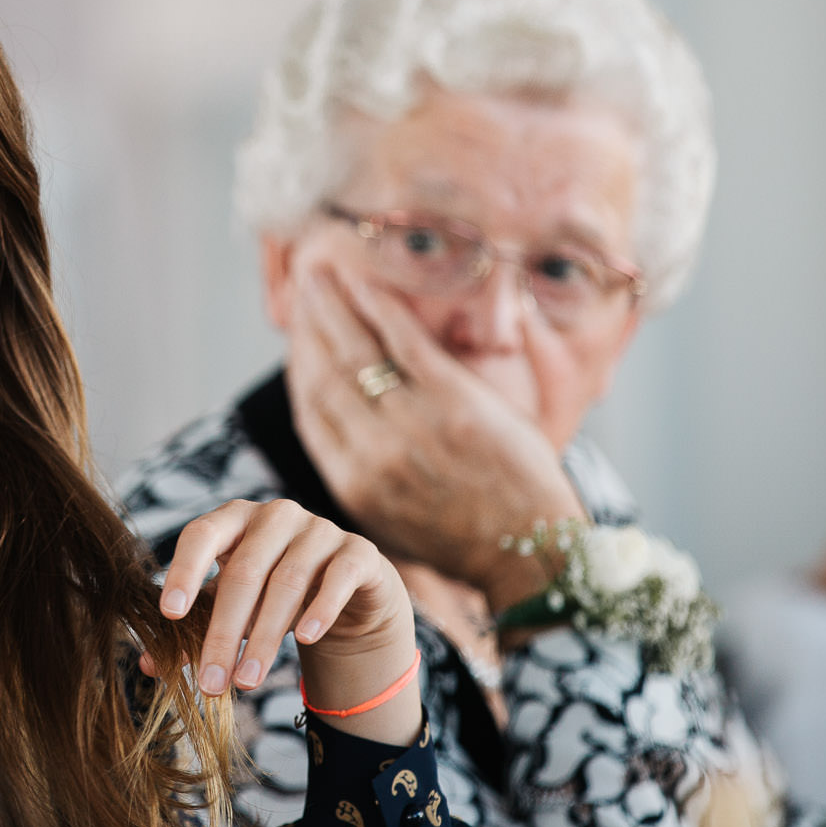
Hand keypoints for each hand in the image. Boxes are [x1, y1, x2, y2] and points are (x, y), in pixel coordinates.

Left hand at [147, 498, 421, 745]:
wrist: (348, 595)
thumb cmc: (274, 597)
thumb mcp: (232, 611)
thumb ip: (194, 631)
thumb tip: (148, 666)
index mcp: (234, 519)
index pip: (201, 534)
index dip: (184, 571)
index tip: (170, 615)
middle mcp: (275, 515)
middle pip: (243, 571)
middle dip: (224, 633)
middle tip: (212, 683)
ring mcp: (319, 529)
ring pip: (287, 581)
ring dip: (264, 637)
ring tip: (247, 682)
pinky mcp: (358, 552)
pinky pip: (338, 577)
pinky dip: (320, 608)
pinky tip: (305, 638)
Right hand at [286, 261, 584, 618]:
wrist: (529, 552)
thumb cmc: (466, 537)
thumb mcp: (393, 519)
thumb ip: (362, 473)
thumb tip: (341, 431)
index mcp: (354, 484)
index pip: (311, 410)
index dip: (299, 365)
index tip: (296, 334)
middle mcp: (372, 453)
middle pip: (325, 373)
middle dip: (308, 324)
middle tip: (301, 286)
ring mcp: (411, 424)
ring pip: (355, 351)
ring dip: (332, 306)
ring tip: (318, 274)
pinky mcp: (452, 400)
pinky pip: (402, 340)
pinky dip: (376, 305)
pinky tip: (359, 280)